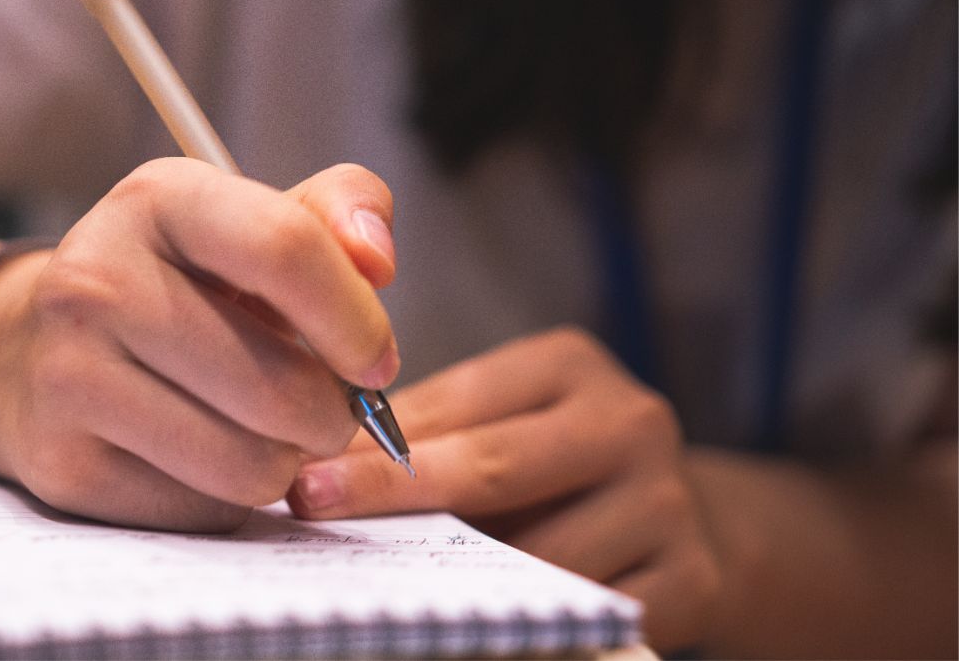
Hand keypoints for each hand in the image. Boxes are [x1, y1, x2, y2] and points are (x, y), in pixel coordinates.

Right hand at [0, 158, 400, 531]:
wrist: (25, 350)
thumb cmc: (173, 283)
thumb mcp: (245, 222)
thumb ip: (335, 211)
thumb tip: (377, 260)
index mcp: (158, 199)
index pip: (285, 248)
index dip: (357, 319)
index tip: (376, 360)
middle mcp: (96, 279)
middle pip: (279, 386)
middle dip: (332, 415)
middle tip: (323, 409)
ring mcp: (69, 374)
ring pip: (249, 464)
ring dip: (285, 462)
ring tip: (266, 431)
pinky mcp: (62, 464)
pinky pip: (203, 510)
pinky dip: (227, 496)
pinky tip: (202, 455)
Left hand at [286, 327, 721, 650]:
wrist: (681, 515)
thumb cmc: (554, 459)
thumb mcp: (503, 416)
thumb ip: (429, 427)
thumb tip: (328, 458)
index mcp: (572, 366)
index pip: (459, 405)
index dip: (379, 447)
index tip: (308, 477)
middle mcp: (629, 421)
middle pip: (495, 469)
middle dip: (395, 496)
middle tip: (317, 511)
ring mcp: (667, 502)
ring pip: (536, 555)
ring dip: (455, 577)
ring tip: (383, 586)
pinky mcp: (690, 579)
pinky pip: (584, 615)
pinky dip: (523, 629)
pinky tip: (470, 633)